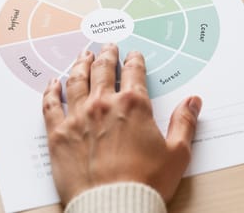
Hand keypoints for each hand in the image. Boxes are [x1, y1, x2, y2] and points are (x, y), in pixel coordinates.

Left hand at [42, 44, 201, 203]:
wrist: (113, 208)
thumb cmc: (145, 183)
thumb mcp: (177, 153)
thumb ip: (185, 122)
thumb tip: (193, 101)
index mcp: (134, 105)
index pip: (134, 73)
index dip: (134, 61)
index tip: (133, 55)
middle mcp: (103, 104)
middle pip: (102, 70)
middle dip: (106, 55)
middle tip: (106, 47)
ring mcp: (78, 117)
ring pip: (76, 81)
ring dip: (80, 64)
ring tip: (82, 55)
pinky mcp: (58, 134)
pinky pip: (50, 105)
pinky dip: (51, 90)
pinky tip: (53, 82)